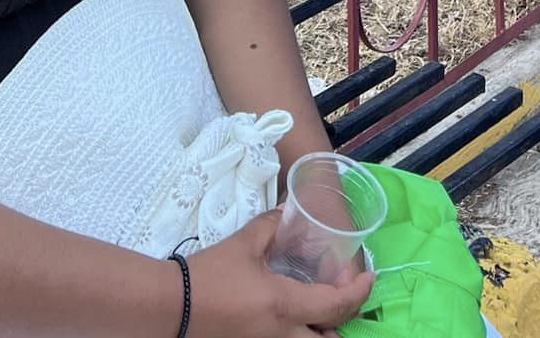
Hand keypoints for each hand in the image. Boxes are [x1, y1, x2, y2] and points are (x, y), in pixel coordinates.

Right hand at [188, 215, 372, 337]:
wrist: (170, 306)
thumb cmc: (209, 274)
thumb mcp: (245, 242)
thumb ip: (273, 226)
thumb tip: (289, 213)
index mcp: (284, 305)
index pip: (336, 305)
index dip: (359, 292)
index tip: (369, 278)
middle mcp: (281, 335)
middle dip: (342, 322)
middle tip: (344, 298)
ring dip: (321, 333)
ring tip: (320, 310)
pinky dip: (299, 334)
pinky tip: (294, 317)